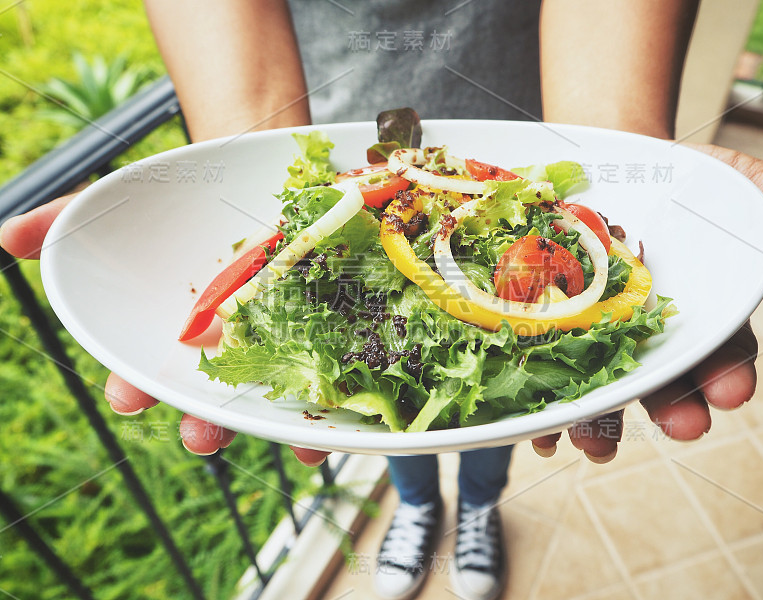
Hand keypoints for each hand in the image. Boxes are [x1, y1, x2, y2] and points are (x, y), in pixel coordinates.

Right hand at [0, 195, 330, 466]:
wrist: (251, 170)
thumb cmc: (180, 199)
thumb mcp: (123, 200)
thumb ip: (66, 218)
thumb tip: (5, 235)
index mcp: (172, 333)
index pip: (146, 371)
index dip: (135, 387)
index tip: (128, 398)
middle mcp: (223, 347)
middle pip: (214, 397)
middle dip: (207, 423)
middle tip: (203, 437)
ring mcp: (276, 339)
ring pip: (278, 394)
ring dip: (285, 426)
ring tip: (297, 447)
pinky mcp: (324, 324)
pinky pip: (334, 365)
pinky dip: (343, 392)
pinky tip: (351, 412)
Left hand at [531, 143, 762, 461]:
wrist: (612, 165)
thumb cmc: (686, 178)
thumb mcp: (743, 183)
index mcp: (699, 313)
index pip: (719, 352)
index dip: (726, 374)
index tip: (733, 392)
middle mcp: (649, 333)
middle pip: (659, 382)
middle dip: (670, 409)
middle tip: (680, 427)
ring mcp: (596, 333)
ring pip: (600, 388)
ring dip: (599, 423)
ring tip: (595, 444)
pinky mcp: (549, 327)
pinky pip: (543, 371)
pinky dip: (540, 404)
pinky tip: (539, 429)